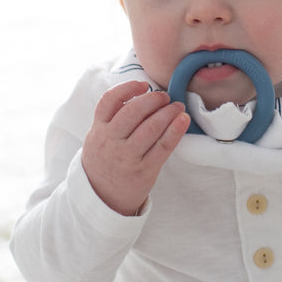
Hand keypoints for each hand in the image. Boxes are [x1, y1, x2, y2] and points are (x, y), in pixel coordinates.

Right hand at [81, 81, 189, 215]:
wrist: (102, 197)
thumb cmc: (105, 159)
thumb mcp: (98, 136)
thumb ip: (112, 117)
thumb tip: (141, 93)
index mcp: (98, 129)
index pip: (109, 101)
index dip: (127, 88)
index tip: (144, 85)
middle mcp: (111, 141)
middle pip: (133, 112)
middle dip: (153, 99)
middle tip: (165, 96)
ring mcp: (127, 157)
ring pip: (150, 128)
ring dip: (168, 113)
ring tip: (177, 106)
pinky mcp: (144, 170)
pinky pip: (163, 147)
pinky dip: (175, 131)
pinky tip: (183, 120)